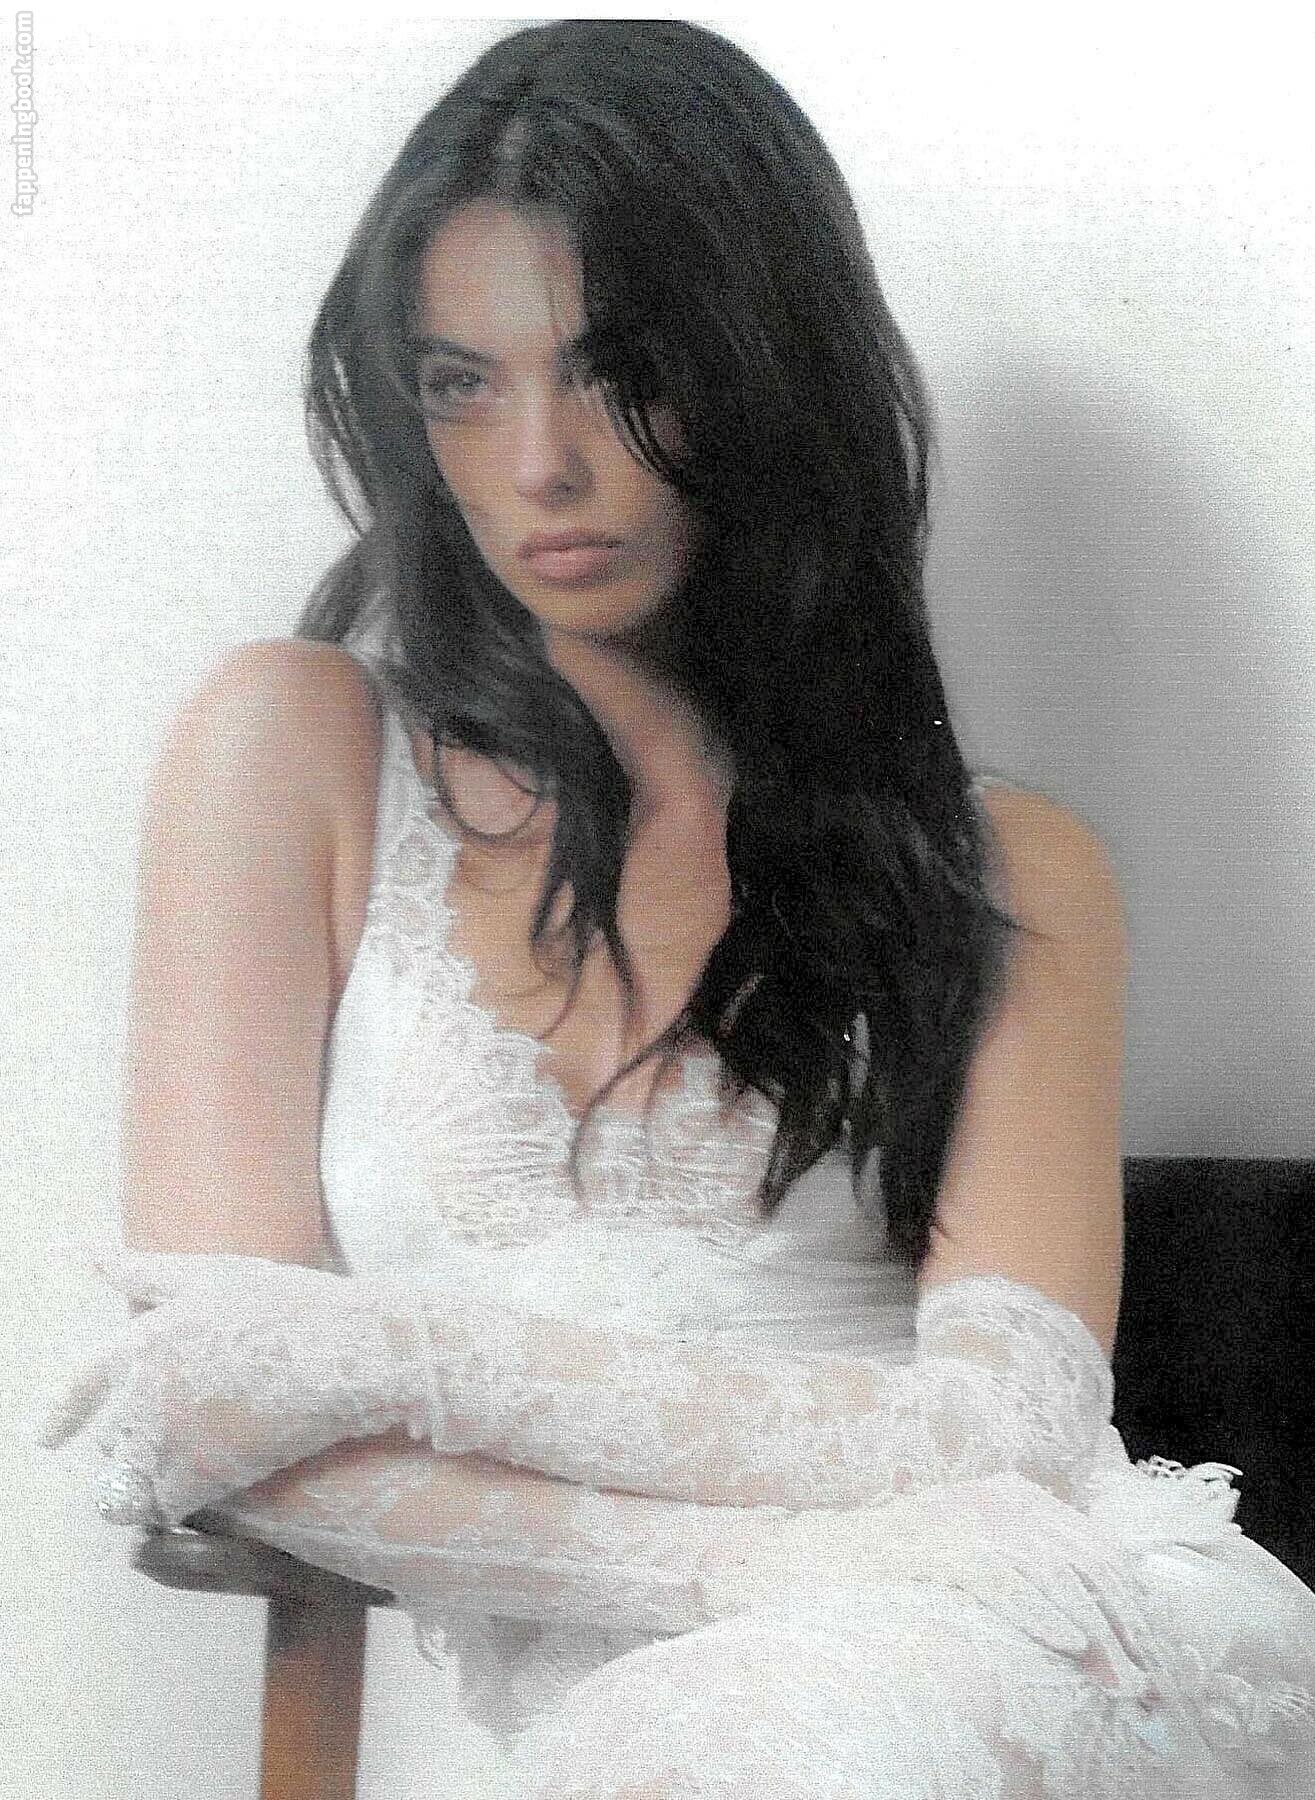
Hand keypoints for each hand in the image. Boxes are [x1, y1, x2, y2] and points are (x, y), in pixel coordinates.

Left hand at [34, 1249, 433, 1524]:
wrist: (348, 1353)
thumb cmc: (288, 1304)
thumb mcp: (213, 1275)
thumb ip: (144, 1273)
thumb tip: (85, 1253)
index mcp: (141, 1340)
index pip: (78, 1385)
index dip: (61, 1413)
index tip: (47, 1436)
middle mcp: (143, 1394)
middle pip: (111, 1440)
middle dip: (131, 1444)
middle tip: (175, 1435)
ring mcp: (170, 1439)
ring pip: (132, 1482)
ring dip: (151, 1481)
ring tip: (194, 1466)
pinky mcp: (202, 1478)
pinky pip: (168, 1505)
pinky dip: (184, 1500)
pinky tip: (219, 1481)